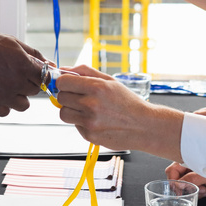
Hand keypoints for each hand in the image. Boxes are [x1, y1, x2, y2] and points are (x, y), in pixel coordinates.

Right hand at [0, 30, 45, 115]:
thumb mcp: (12, 42)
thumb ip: (33, 54)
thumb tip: (50, 62)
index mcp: (25, 66)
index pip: (46, 77)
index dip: (41, 74)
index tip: (35, 74)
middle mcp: (17, 82)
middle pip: (35, 90)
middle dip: (28, 82)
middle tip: (15, 74)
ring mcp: (4, 95)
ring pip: (23, 104)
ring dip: (19, 96)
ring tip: (7, 85)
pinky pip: (6, 112)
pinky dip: (4, 105)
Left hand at [55, 64, 183, 158]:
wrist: (144, 126)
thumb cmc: (127, 102)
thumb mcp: (110, 80)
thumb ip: (85, 72)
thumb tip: (63, 69)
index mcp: (96, 87)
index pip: (62, 82)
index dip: (63, 82)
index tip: (68, 84)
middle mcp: (91, 104)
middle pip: (61, 97)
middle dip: (68, 96)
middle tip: (80, 97)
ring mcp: (90, 122)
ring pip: (63, 113)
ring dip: (70, 110)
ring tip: (85, 109)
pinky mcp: (89, 136)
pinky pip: (75, 125)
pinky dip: (81, 122)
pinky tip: (96, 120)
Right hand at [164, 161, 205, 197]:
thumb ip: (191, 180)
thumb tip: (178, 185)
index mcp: (190, 159)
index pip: (173, 170)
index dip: (173, 181)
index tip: (178, 190)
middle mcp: (191, 167)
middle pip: (177, 179)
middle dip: (185, 187)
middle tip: (196, 189)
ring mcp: (196, 177)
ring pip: (185, 187)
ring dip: (193, 191)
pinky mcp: (201, 185)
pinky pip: (193, 192)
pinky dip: (198, 194)